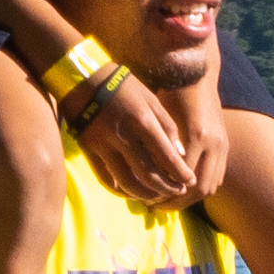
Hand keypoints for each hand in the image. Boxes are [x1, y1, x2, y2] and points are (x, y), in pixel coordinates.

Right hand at [67, 72, 212, 208]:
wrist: (83, 78)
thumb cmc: (123, 87)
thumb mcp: (150, 99)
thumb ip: (167, 126)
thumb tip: (181, 155)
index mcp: (141, 120)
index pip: (165, 155)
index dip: (180, 173)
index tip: (190, 181)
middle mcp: (122, 135)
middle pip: (148, 173)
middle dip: (166, 187)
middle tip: (177, 191)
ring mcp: (102, 145)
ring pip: (126, 181)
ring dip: (145, 194)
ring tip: (157, 195)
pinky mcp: (88, 150)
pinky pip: (106, 179)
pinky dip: (120, 190)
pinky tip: (132, 193)